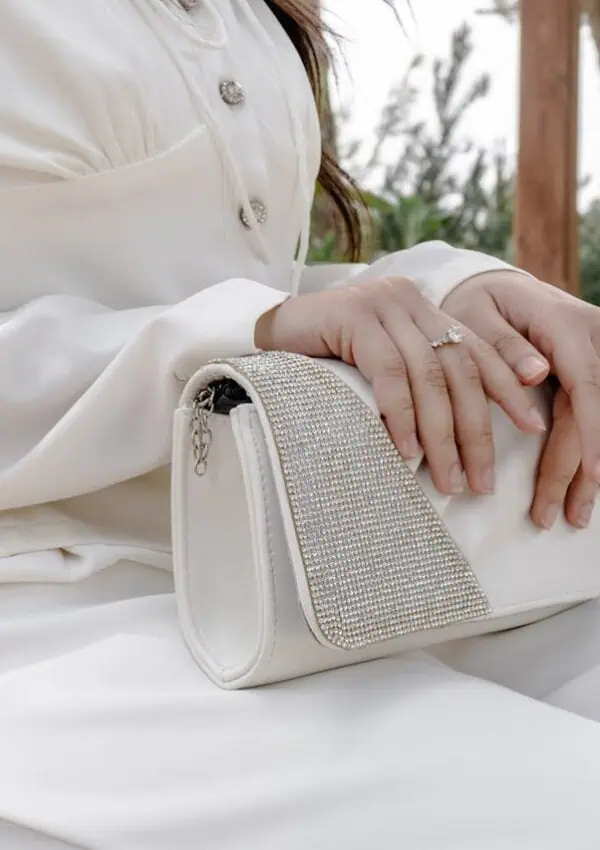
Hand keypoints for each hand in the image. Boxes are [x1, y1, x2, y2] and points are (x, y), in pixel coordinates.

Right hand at [255, 277, 544, 496]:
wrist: (269, 332)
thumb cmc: (326, 358)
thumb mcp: (384, 365)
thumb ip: (419, 380)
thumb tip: (458, 437)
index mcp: (425, 310)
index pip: (477, 350)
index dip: (507, 389)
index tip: (532, 426)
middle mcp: (411, 301)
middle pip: (459, 369)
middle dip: (475, 430)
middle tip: (480, 480)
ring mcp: (384, 304)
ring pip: (428, 376)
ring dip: (441, 435)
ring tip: (447, 479)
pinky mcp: (355, 316)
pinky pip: (389, 373)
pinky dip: (401, 416)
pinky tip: (406, 450)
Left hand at [443, 271, 599, 528]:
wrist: (498, 288)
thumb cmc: (479, 304)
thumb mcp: (475, 317)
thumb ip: (502, 346)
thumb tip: (536, 373)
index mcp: (565, 325)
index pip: (586, 385)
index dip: (591, 433)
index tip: (592, 474)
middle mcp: (592, 336)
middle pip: (594, 412)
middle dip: (578, 469)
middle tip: (552, 516)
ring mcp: (599, 351)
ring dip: (590, 469)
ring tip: (573, 514)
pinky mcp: (595, 367)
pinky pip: (595, 411)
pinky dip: (590, 449)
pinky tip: (585, 484)